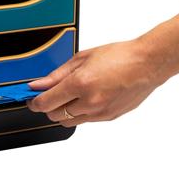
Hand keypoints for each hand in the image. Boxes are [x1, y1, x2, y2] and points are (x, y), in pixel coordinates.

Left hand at [27, 38, 165, 126]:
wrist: (147, 63)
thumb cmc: (119, 55)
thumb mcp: (82, 58)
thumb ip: (57, 75)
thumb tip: (38, 85)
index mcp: (80, 84)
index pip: (46, 103)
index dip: (34, 102)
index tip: (31, 98)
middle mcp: (89, 102)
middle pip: (55, 115)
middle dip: (47, 106)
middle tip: (48, 94)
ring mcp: (100, 112)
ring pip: (69, 122)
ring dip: (63, 111)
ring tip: (69, 95)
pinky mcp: (109, 118)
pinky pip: (85, 120)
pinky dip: (79, 112)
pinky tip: (85, 97)